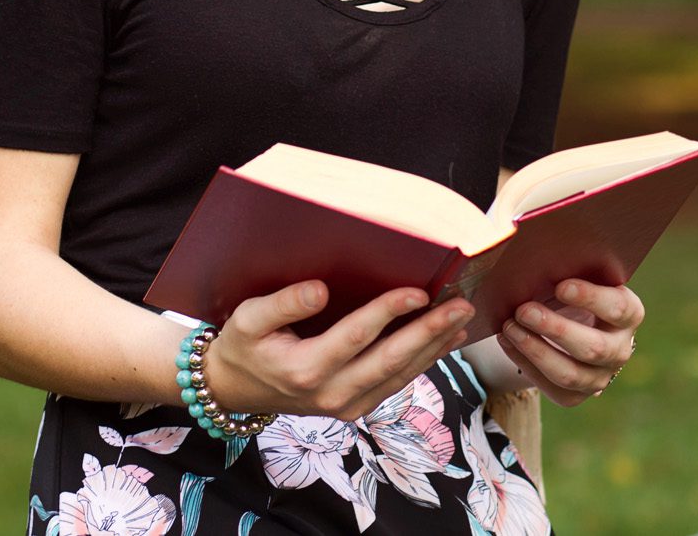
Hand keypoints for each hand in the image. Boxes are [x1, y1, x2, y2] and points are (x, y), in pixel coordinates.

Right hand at [201, 280, 473, 421]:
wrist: (236, 390)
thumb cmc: (243, 347)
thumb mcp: (248, 319)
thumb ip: (283, 304)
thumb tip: (319, 289)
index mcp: (304, 369)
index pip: (357, 337)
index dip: (389, 312)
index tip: (418, 290)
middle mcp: (331, 394)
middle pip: (390, 361)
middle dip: (429, 332)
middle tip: (460, 306)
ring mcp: (346, 406)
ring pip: (400, 376)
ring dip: (434, 348)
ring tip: (462, 320)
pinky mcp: (356, 408)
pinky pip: (396, 384)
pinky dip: (423, 362)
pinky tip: (443, 342)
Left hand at [496, 278, 642, 407]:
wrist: (569, 322)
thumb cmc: (571, 291)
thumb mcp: (577, 277)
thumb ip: (568, 269)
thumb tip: (538, 262)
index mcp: (629, 313)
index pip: (617, 308)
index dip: (590, 298)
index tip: (561, 286)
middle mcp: (621, 349)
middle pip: (593, 348)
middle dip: (555, 329)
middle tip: (523, 310)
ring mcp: (600, 377)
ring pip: (570, 374)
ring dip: (535, 350)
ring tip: (509, 327)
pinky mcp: (576, 396)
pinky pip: (551, 386)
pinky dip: (525, 363)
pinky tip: (508, 342)